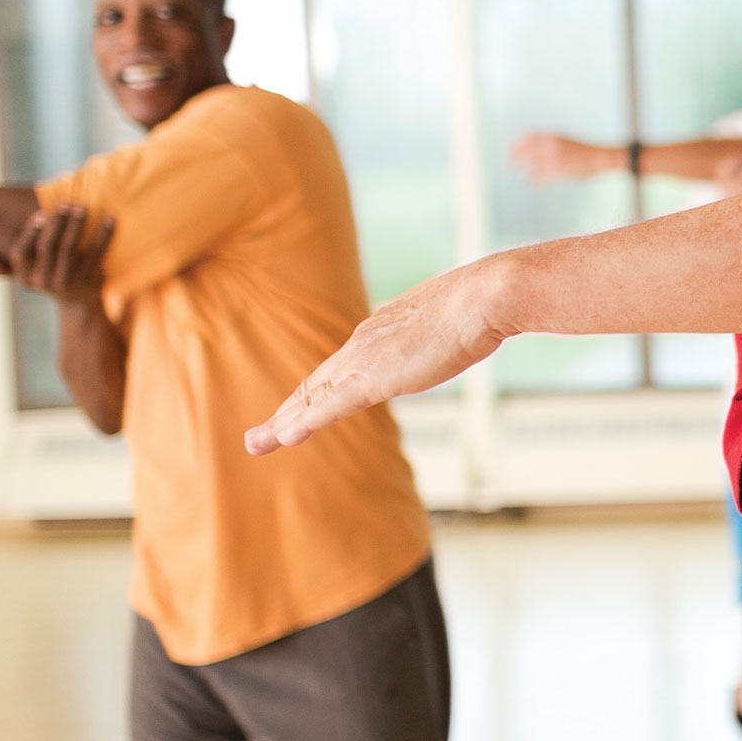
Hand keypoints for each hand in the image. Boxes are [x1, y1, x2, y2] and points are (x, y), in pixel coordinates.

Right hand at [0, 204, 112, 304]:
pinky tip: (110, 219)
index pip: (22, 253)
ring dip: (77, 225)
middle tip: (66, 202)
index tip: (40, 214)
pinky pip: (97, 255)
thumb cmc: (48, 282)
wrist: (79, 307)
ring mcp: (67, 283)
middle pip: (49, 247)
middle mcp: (43, 282)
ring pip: (71, 249)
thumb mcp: (25, 277)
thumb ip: (5, 265)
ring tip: (83, 207)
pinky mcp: (89, 282)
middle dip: (57, 222)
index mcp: (25, 278)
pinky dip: (104, 236)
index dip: (30, 233)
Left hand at [245, 260, 508, 454]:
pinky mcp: (370, 378)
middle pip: (317, 382)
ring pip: (311, 396)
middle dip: (290, 408)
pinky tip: (281, 438)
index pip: (341, 366)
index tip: (303, 405)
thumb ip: (444, 333)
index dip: (319, 388)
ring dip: (283, 422)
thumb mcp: (456, 322)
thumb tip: (460, 333)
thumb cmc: (483, 305)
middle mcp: (364, 343)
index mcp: (383, 329)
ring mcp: (364, 360)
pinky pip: (325, 407)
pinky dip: (301, 423)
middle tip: (264, 431)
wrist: (483, 298)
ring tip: (257, 442)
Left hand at [511, 133, 611, 185]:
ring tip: (528, 179)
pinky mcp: (556, 170)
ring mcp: (552, 158)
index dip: (516, 145)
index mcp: (551, 135)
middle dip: (515, 159)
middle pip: (524, 151)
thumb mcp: (564, 140)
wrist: (600, 157)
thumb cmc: (584, 151)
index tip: (510, 151)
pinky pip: (540, 178)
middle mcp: (549, 145)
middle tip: (511, 167)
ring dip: (528, 174)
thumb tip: (535, 149)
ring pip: (531, 167)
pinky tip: (538, 185)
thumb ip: (550, 142)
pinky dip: (537, 183)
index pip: (527, 137)